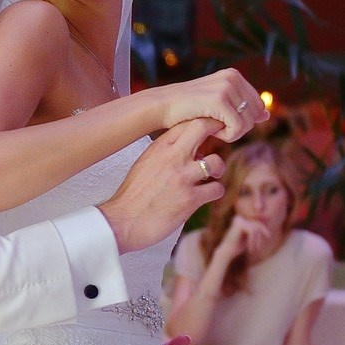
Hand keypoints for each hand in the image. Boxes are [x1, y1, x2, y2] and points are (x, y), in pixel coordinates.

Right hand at [99, 118, 224, 252]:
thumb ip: (164, 152)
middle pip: (203, 127)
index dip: (202, 123)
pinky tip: (205, 196)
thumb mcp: (144, 164)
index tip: (208, 132)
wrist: (122, 222)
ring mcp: (182, 177)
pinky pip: (217, 189)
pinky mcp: (190, 199)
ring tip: (210, 177)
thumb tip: (184, 145)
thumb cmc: (132, 195)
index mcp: (159, 148)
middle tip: (221, 142)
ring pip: (216, 162)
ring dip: (217, 170)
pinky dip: (215, 192)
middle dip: (217, 131)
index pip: (186, 122)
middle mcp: (172, 157)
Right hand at [147, 68, 266, 142]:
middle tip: (218, 128)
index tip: (223, 123)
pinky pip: (237, 128)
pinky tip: (212, 130)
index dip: (243, 121)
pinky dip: (227, 136)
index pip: (258, 105)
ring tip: (213, 127)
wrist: (161, 106)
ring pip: (248, 122)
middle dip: (240, 127)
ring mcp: (226, 86)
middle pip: (256, 114)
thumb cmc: (187, 109)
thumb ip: (241, 107)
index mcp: (233, 75)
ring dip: (233, 133)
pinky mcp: (219, 99)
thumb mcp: (218, 105)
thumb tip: (267, 115)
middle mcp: (232, 77)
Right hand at [220, 213, 274, 259]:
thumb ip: (255, 230)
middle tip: (259, 246)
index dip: (263, 228)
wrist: (227, 252)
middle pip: (256, 224)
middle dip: (261, 234)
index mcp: (240, 219)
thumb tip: (264, 224)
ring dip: (256, 240)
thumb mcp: (249, 237)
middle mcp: (239, 217)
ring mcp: (239, 220)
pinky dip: (253, 241)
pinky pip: (252, 231)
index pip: (256, 221)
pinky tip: (250, 248)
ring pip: (255, 229)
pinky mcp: (239, 224)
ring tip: (253, 249)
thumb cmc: (237, 246)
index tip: (268, 236)